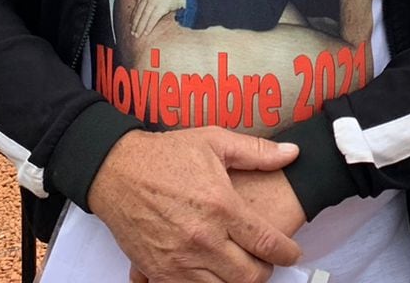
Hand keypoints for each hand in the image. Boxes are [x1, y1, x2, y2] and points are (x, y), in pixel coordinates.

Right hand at [92, 127, 301, 282]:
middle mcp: (203, 238)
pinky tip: (212, 274)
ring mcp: (180, 260)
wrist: (116, 171)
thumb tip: (292, 154)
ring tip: (239, 267)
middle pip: (250, 276)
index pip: (266, 243)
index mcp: (221, 206)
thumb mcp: (214, 141)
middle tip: (264, 260)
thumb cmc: (165, 155)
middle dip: (264, 271)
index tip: (291, 253)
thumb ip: (256, 152)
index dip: (286, 253)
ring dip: (237, 282)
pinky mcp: (159, 272)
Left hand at [129, 0, 186, 39]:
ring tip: (137, 34)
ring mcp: (154, 0)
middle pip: (139, 12)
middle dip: (135, 23)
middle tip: (132, 32)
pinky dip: (149, 26)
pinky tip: (146, 32)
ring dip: (140, 27)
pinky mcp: (161, 7)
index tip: (131, 24)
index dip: (133, 16)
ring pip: (144, 17)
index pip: (137, 6)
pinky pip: (153, 19)